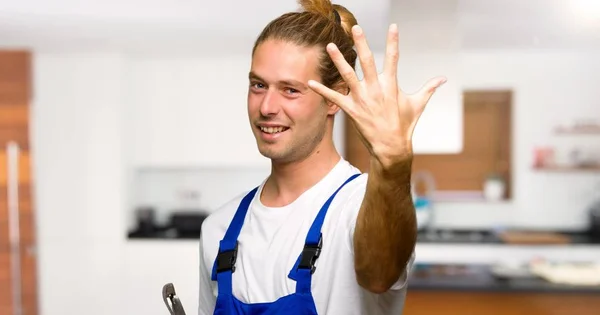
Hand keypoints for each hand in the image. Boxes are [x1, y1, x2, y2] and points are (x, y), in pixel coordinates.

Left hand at [308, 24, 445, 166]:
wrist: (391, 148)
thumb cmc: (405, 125)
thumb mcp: (418, 105)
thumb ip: (429, 88)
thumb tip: (444, 79)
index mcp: (391, 86)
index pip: (394, 58)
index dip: (393, 41)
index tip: (393, 26)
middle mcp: (375, 90)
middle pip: (368, 61)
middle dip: (362, 43)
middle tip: (356, 27)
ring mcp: (362, 100)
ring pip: (348, 75)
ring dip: (339, 60)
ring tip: (330, 45)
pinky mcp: (351, 110)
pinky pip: (334, 98)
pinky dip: (322, 90)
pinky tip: (310, 82)